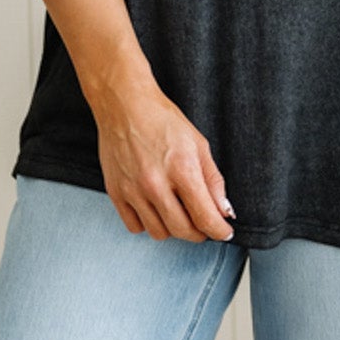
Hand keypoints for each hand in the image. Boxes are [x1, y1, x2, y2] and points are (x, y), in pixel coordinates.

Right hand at [90, 75, 234, 241]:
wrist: (125, 106)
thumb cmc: (163, 121)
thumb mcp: (199, 145)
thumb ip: (213, 181)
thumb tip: (224, 211)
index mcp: (182, 169)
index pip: (205, 218)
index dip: (219, 231)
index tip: (223, 232)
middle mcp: (156, 184)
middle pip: (182, 231)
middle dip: (199, 233)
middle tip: (203, 224)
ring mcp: (133, 190)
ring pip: (159, 233)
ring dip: (174, 229)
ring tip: (178, 212)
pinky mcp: (115, 192)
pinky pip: (135, 227)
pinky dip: (148, 224)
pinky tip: (155, 209)